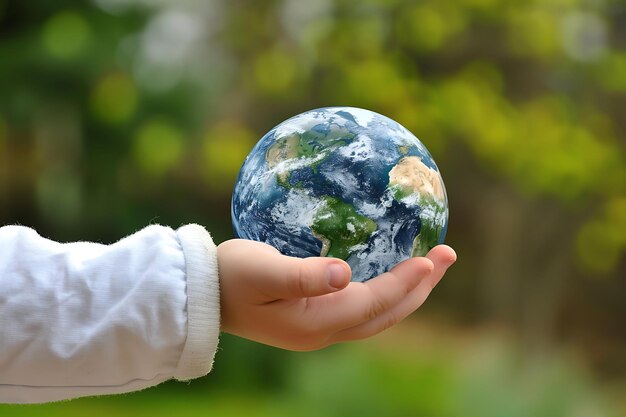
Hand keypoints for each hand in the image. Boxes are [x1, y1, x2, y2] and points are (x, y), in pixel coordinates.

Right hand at [217, 239, 455, 350]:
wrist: (203, 296)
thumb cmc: (230, 276)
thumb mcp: (263, 271)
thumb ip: (302, 275)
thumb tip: (344, 274)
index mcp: (315, 323)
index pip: (374, 303)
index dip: (405, 282)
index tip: (433, 257)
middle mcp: (323, 332)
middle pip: (386, 315)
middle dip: (420, 288)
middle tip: (447, 256)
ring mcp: (319, 329)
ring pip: (377, 315)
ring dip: (408, 292)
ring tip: (430, 266)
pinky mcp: (313, 319)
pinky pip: (362, 310)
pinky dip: (386, 293)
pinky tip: (391, 275)